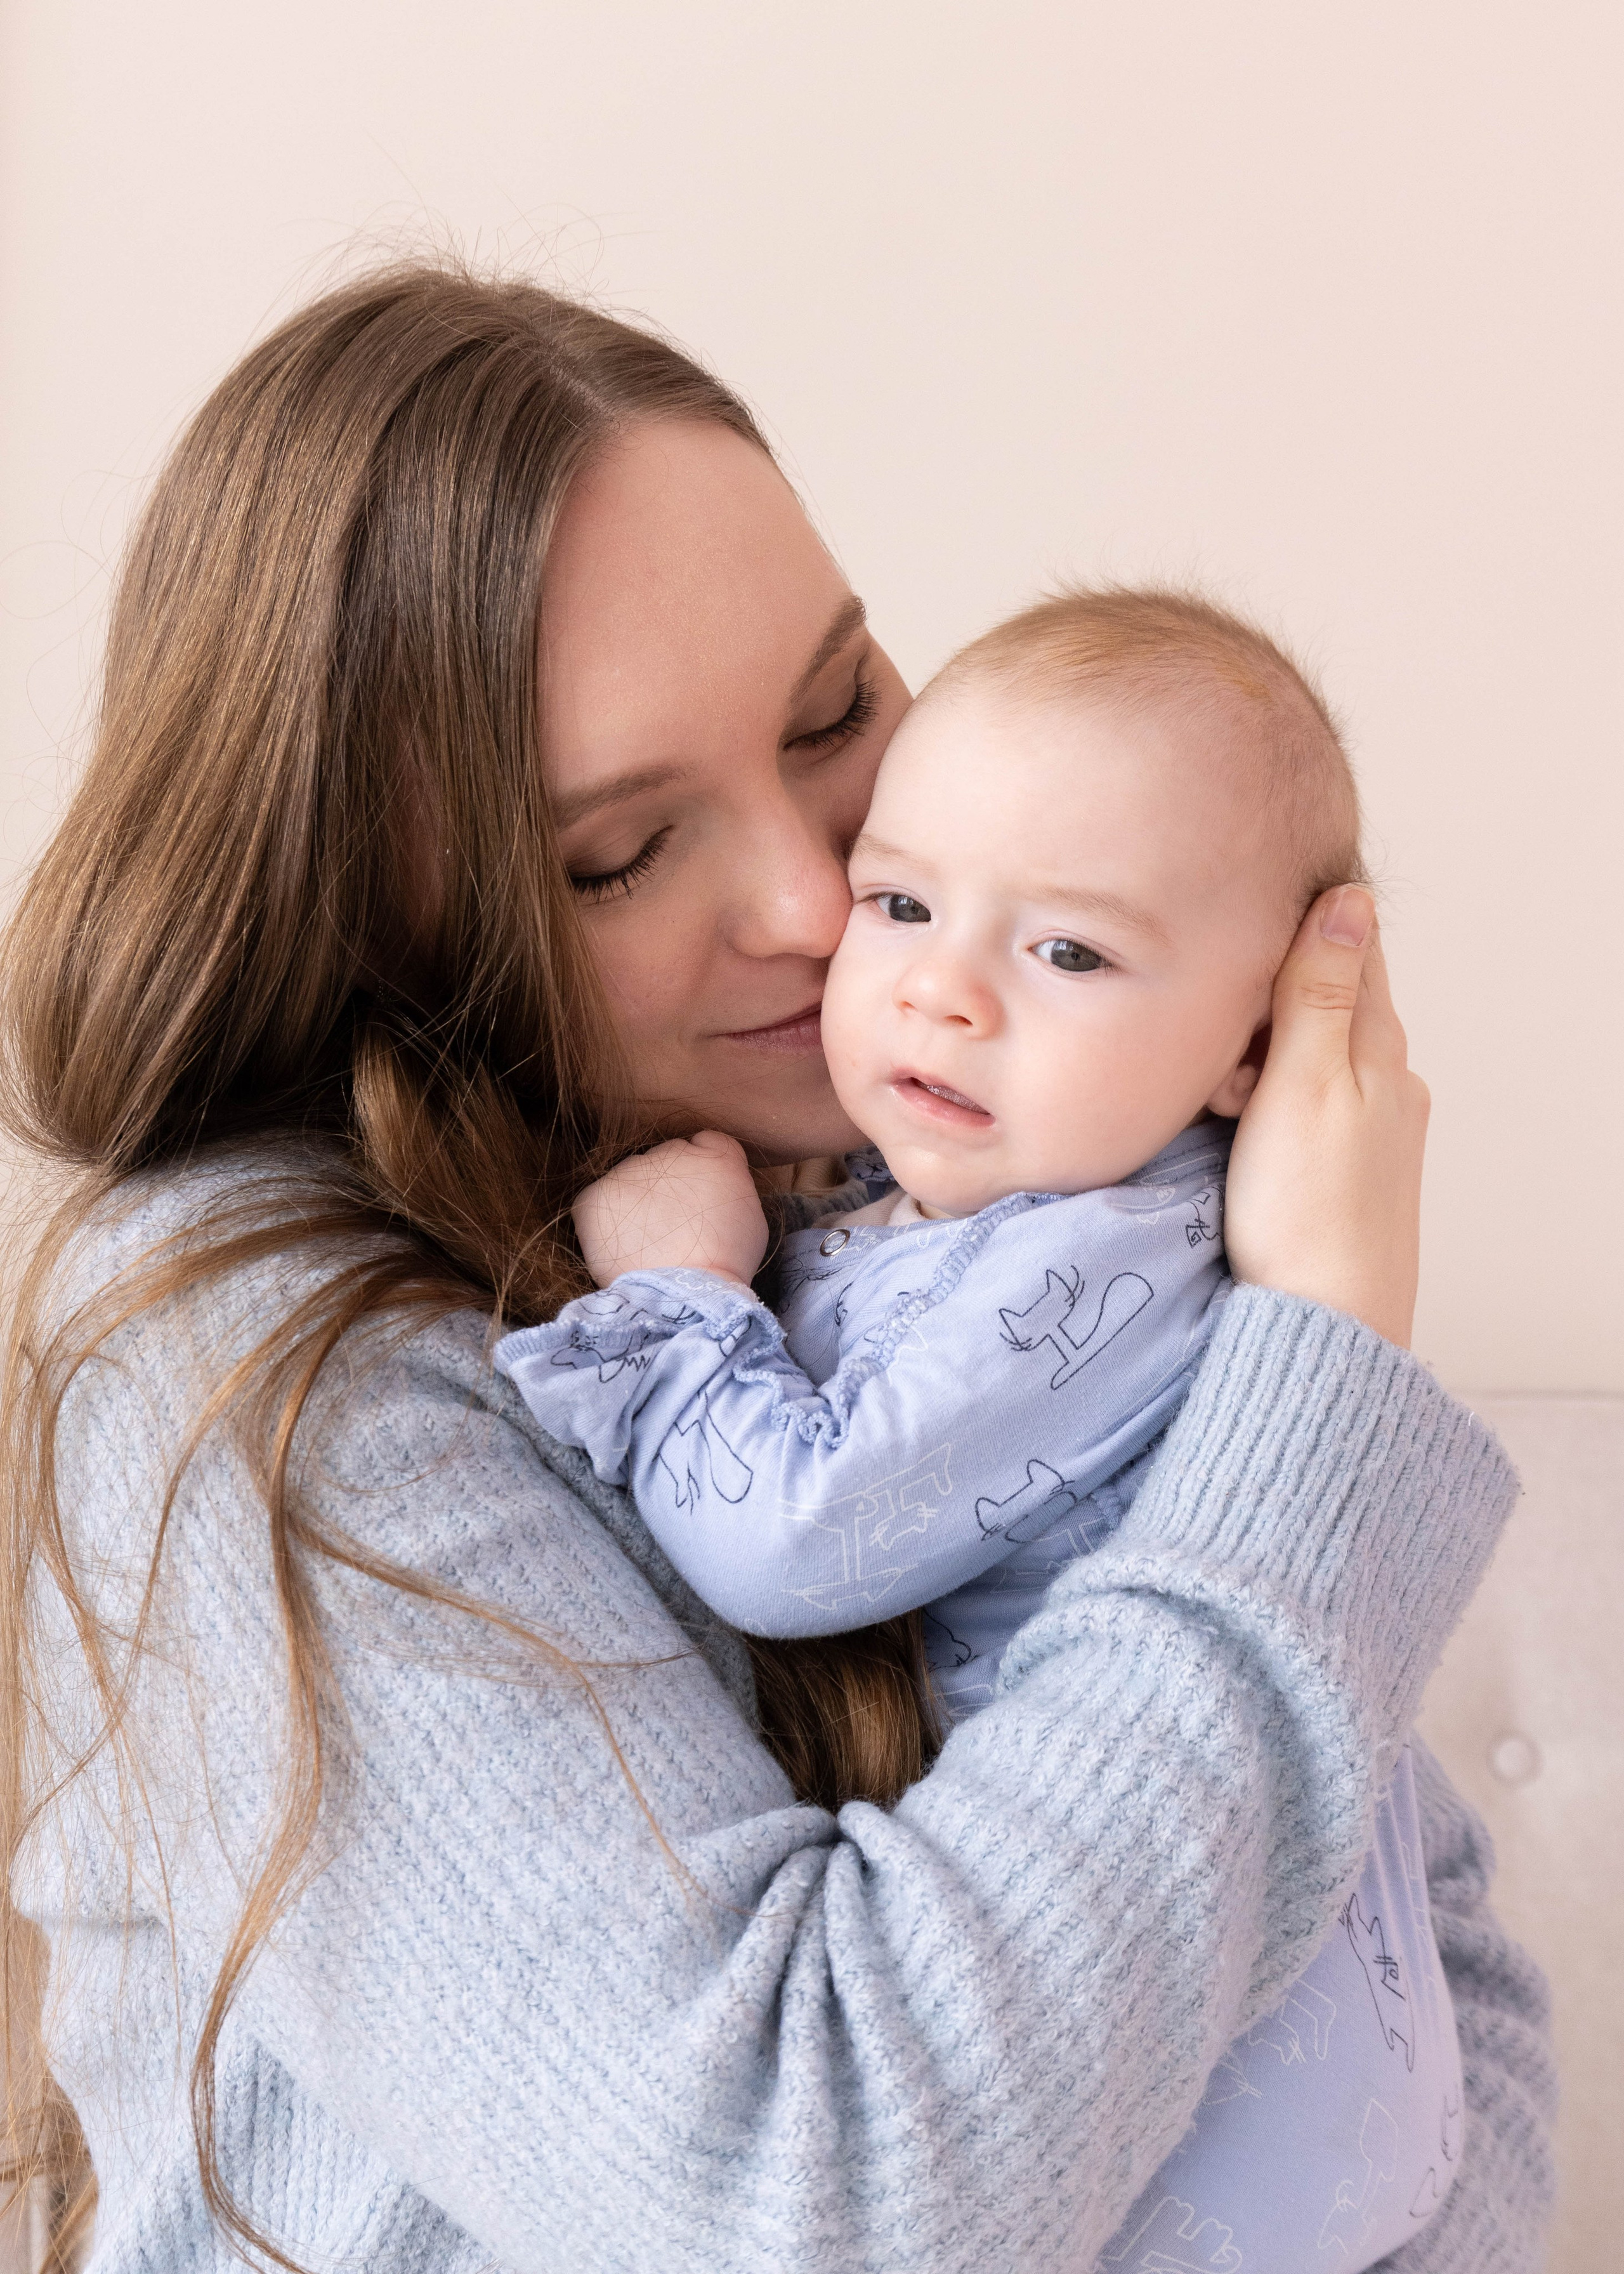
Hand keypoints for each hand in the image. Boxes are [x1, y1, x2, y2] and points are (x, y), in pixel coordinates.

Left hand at [573, 1131, 769, 1288]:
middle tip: (672, 1230)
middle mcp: (669, 1151)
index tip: (698, 1199)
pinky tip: (622, 1249)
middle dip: (665, 1190)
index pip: (704, 1144)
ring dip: (634, 1205)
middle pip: (663, 1163)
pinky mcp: (594, 1197)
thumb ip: (728, 1187)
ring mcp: (628, 1171)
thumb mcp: (749, 1217)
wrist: (685, 1291)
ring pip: (629, 1182)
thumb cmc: (725, 1263)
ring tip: (647, 1246)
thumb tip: (708, 1187)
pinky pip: (597, 1204)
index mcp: (715, 1155)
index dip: (700, 1173)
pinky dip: (605, 1224)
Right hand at [1224, 887, 1428, 1346]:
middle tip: (1219, 1053)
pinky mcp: (1340, 1165)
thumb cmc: (1305, 1210)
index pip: (1346, 944)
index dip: (1289, 928)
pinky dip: (1258, 1097)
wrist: (1322, 1324)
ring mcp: (1366, 1124)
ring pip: (1301, 1052)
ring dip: (1251, 1057)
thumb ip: (1321, 991)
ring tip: (1220, 1101)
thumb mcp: (1304, 1082)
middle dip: (1256, 1004)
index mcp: (1379, 1045)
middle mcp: (1385, 1077)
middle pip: (1317, 997)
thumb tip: (1351, 899)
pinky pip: (1297, 1100)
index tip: (1232, 932)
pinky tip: (1231, 1126)